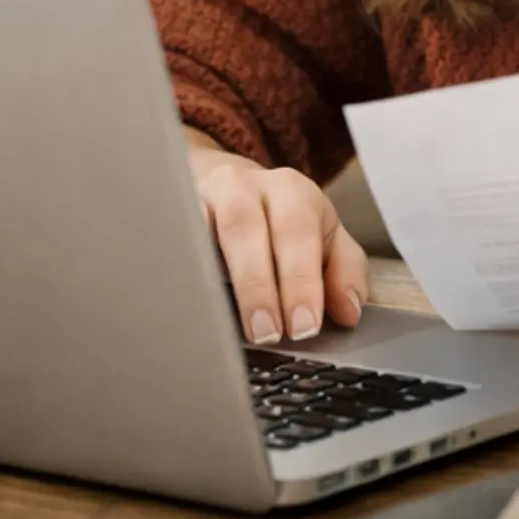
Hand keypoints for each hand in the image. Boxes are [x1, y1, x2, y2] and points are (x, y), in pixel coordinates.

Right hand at [188, 139, 368, 344]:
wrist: (228, 184)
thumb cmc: (282, 221)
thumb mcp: (324, 237)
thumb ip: (344, 271)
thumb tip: (348, 312)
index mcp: (292, 191)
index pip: (298, 232)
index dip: (301, 281)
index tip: (304, 326)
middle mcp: (245, 186)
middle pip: (248, 228)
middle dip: (258, 286)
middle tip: (268, 334)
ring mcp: (201, 196)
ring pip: (201, 228)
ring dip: (212, 280)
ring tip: (222, 326)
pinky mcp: (170, 211)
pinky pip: (169, 236)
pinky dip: (175, 267)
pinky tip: (182, 301)